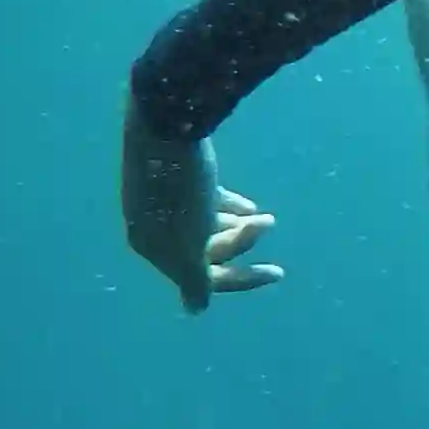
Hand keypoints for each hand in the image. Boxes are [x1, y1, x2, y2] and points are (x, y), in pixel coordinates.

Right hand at [121, 91, 284, 310]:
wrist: (165, 118)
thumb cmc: (181, 186)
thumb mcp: (190, 240)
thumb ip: (194, 277)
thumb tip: (196, 310)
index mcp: (151, 246)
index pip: (201, 278)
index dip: (241, 279)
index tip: (277, 272)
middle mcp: (150, 227)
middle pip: (202, 250)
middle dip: (239, 241)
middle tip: (269, 222)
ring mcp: (158, 199)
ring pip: (203, 225)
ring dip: (237, 224)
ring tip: (264, 216)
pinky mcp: (171, 173)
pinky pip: (201, 201)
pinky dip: (226, 207)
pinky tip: (248, 207)